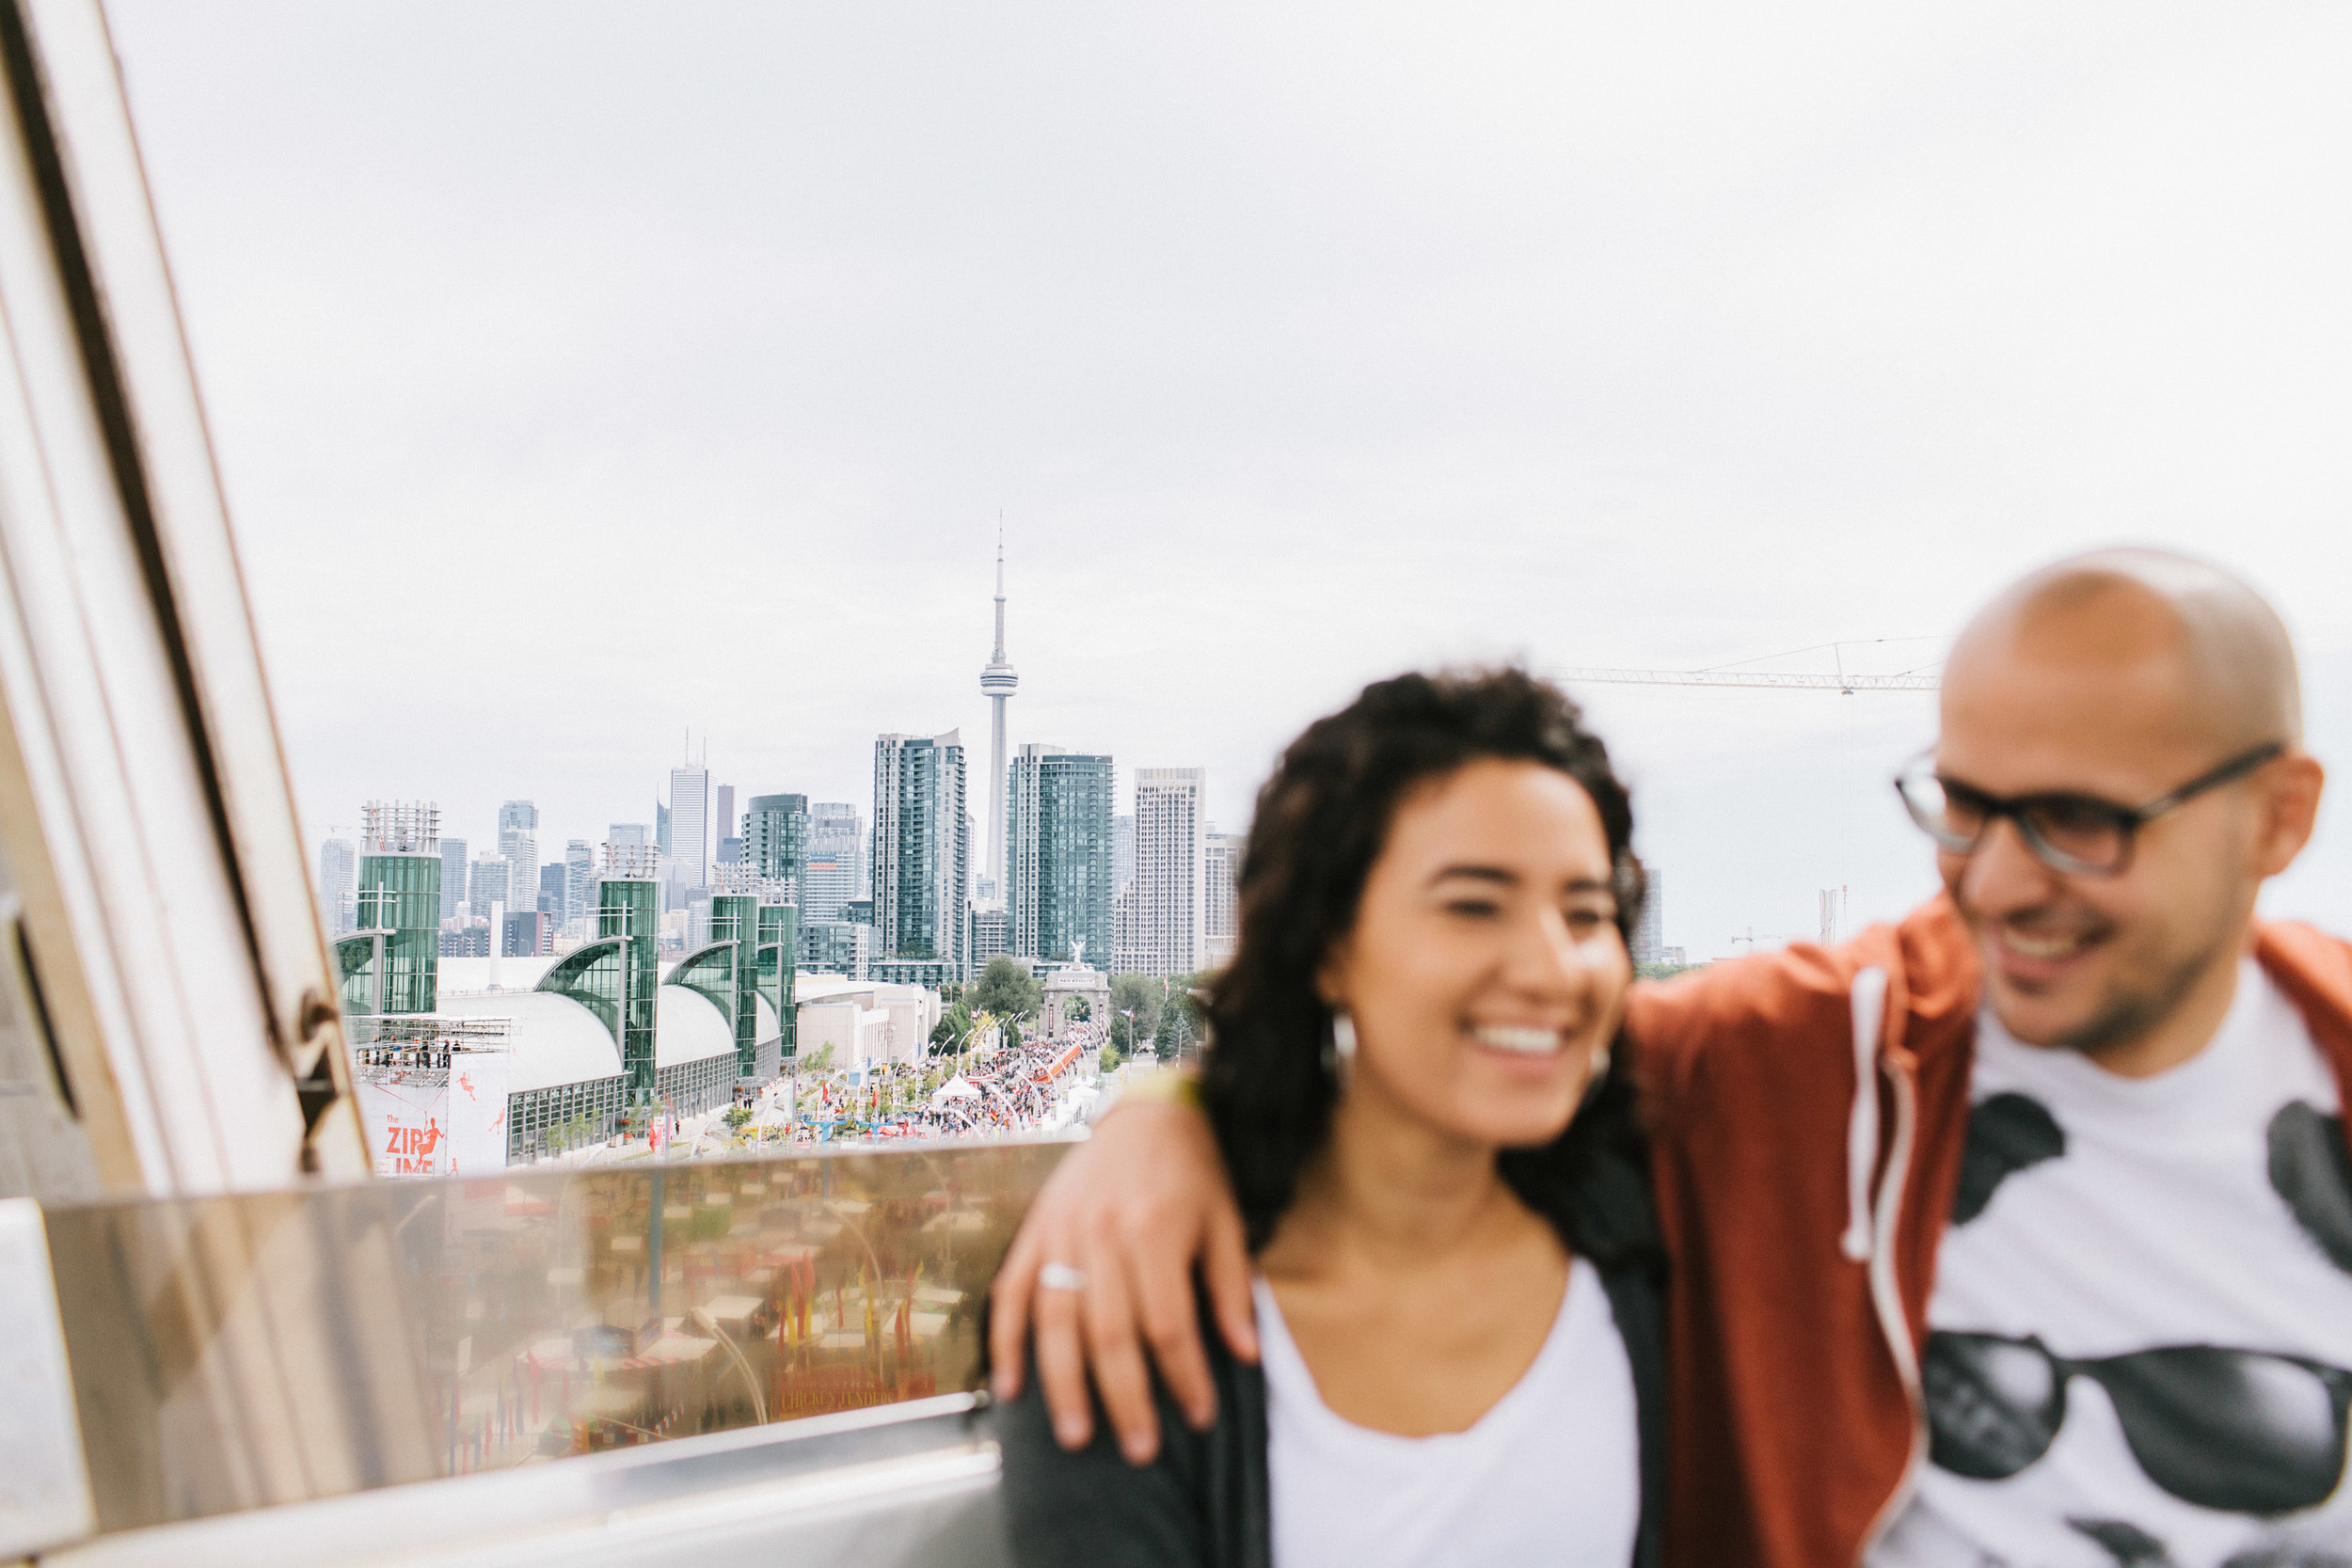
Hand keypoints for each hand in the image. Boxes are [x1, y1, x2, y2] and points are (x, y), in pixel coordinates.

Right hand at [989, 1096, 1257, 1463]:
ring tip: (1076, 1436)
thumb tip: (1245, 1355)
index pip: (1167, 1324)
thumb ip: (1233, 1288)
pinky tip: (1011, 1388)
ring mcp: (1061, 1231)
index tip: (1199, 1417)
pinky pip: (1012, 1291)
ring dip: (1063, 1384)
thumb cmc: (1195, 1170)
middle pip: (1109, 1333)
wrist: (1146, 1109)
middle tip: (1139, 1451)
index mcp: (1155, 1230)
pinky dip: (1007, 1341)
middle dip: (1125, 1398)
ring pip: (1055, 1321)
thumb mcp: (1227, 1221)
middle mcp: (1102, 1233)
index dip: (1184, 1377)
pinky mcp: (1035, 1228)